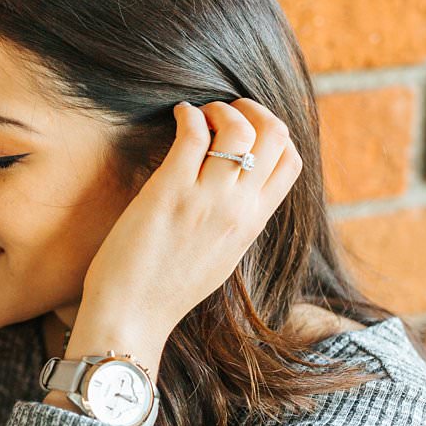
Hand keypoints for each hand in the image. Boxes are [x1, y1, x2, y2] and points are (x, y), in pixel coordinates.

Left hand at [58, 101, 300, 384]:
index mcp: (253, 224)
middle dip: (252, 109)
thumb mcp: (222, 253)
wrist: (133, 316)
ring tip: (198, 115)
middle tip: (222, 110)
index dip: (275, 131)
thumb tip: (234, 181)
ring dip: (217, 109)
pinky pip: (193, 135)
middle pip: (275, 136)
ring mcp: (206, 201)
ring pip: (238, 129)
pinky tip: (178, 117)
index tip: (247, 124)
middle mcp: (238, 210)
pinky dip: (188, 114)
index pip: (292, 161)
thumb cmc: (167, 286)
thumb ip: (235, 218)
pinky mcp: (170, 193)